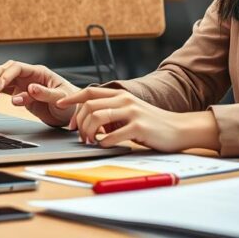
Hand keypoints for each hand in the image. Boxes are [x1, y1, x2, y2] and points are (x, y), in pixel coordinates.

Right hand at [0, 60, 79, 126]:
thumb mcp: (61, 98)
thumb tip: (30, 88)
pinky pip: (3, 90)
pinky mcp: (20, 93)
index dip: (5, 77)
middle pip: (5, 70)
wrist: (72, 113)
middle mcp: (29, 75)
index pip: (16, 68)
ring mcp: (23, 84)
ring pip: (1, 79)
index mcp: (39, 72)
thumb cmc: (70, 103)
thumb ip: (46, 94)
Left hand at [57, 87, 219, 152]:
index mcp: (120, 95)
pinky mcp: (139, 127)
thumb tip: (88, 120)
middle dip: (78, 122)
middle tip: (79, 136)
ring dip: (88, 132)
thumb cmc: (152, 123)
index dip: (72, 98)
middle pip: (89, 106)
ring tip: (89, 141)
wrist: (179, 128)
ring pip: (97, 117)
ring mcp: (132, 112)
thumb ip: (111, 111)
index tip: (59, 105)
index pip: (90, 91)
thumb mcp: (130, 111)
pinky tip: (104, 145)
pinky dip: (104, 142)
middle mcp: (124, 100)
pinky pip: (113, 135)